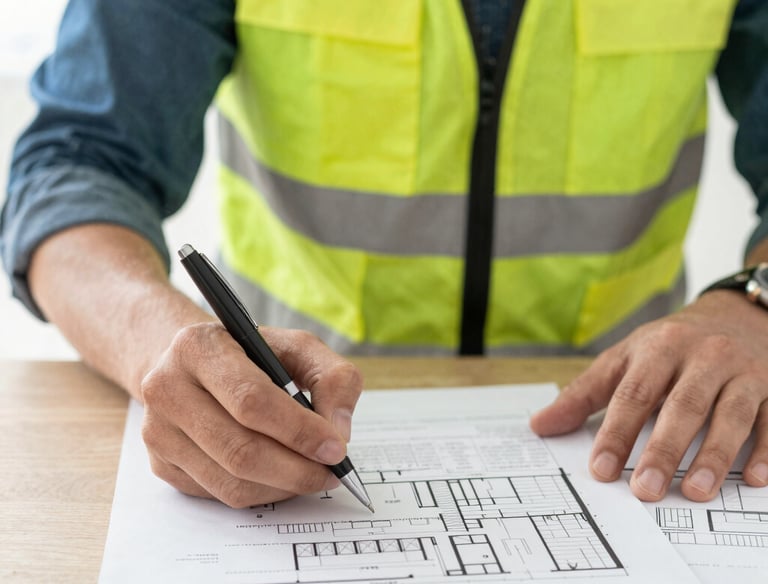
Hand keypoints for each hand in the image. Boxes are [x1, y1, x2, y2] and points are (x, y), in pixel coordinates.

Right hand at [140, 323, 361, 507]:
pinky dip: (261, 493)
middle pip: (240, 450)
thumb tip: (339, 431)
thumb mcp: (297, 347)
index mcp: (198, 347)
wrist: (190, 364)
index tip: (336, 448)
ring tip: (312, 474)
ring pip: (231, 481)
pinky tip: (280, 475)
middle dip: (297, 469)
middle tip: (331, 472)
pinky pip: (219, 494)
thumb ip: (333, 377)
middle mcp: (167, 388)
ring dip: (283, 487)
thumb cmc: (249, 354)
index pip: (251, 400)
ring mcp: (158, 431)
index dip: (298, 431)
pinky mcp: (161, 463)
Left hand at [530, 291, 767, 500]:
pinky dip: (767, 449)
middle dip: (663, 450)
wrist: (735, 315)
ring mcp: (741, 371)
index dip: (616, 432)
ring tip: (696, 491)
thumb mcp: (623, 359)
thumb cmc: (670, 345)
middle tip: (645, 489)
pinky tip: (755, 478)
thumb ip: (584, 394)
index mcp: (659, 348)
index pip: (633, 394)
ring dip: (715, 454)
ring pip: (730, 414)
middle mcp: (702, 356)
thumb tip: (540, 425)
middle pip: (681, 406)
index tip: (601, 469)